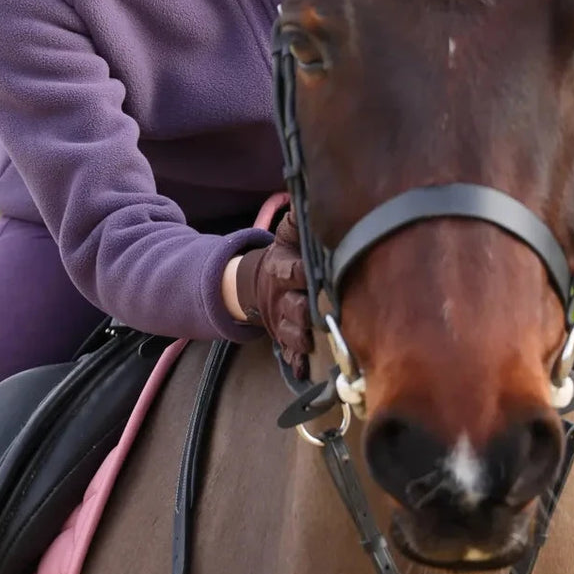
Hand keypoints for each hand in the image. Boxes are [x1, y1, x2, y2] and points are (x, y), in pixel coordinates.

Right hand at [235, 212, 312, 379]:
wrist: (260, 285)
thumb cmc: (284, 257)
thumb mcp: (287, 236)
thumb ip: (297, 223)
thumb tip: (306, 202)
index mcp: (281, 271)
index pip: (289, 271)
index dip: (298, 272)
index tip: (307, 271)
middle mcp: (281, 298)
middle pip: (292, 306)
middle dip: (301, 310)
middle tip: (314, 313)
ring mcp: (282, 320)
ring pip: (290, 332)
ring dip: (298, 338)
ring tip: (306, 342)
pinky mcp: (285, 338)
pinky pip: (289, 353)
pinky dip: (294, 362)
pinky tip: (300, 370)